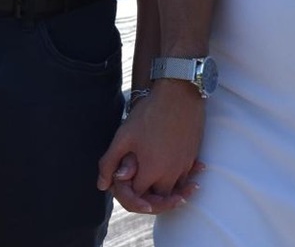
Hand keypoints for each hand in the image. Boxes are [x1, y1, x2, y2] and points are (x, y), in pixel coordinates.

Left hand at [97, 80, 205, 213]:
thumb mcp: (123, 136)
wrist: (179, 94)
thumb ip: (109, 162)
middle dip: (147, 197)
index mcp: (151, 171)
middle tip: (138, 186)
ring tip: (154, 184)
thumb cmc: (149, 113)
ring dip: (165, 192)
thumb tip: (102, 185)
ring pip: (173, 191)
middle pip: (157, 198)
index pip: (137, 196)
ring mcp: (183, 166)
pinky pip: (186, 179)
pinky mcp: (193, 158)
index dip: (128, 191)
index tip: (124, 179)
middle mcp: (170, 174)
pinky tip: (169, 170)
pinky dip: (180, 181)